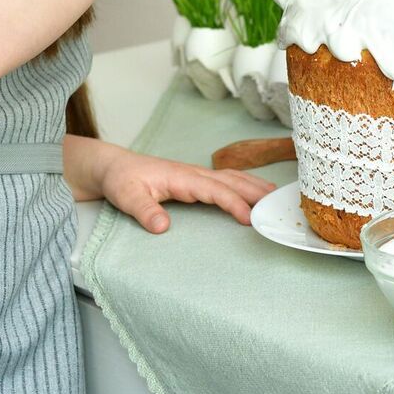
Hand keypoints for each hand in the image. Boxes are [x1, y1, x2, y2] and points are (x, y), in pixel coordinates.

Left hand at [99, 147, 276, 230]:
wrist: (113, 167)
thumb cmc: (121, 180)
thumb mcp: (126, 196)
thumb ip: (144, 211)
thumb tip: (163, 226)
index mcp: (182, 177)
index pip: (216, 190)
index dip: (234, 203)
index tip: (250, 219)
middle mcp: (194, 173)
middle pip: (233, 180)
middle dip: (257, 192)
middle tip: (281, 207)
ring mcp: (197, 175)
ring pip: (234, 178)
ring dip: (256, 186)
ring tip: (278, 198)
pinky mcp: (196, 180)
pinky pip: (227, 180)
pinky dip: (246, 184)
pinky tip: (256, 192)